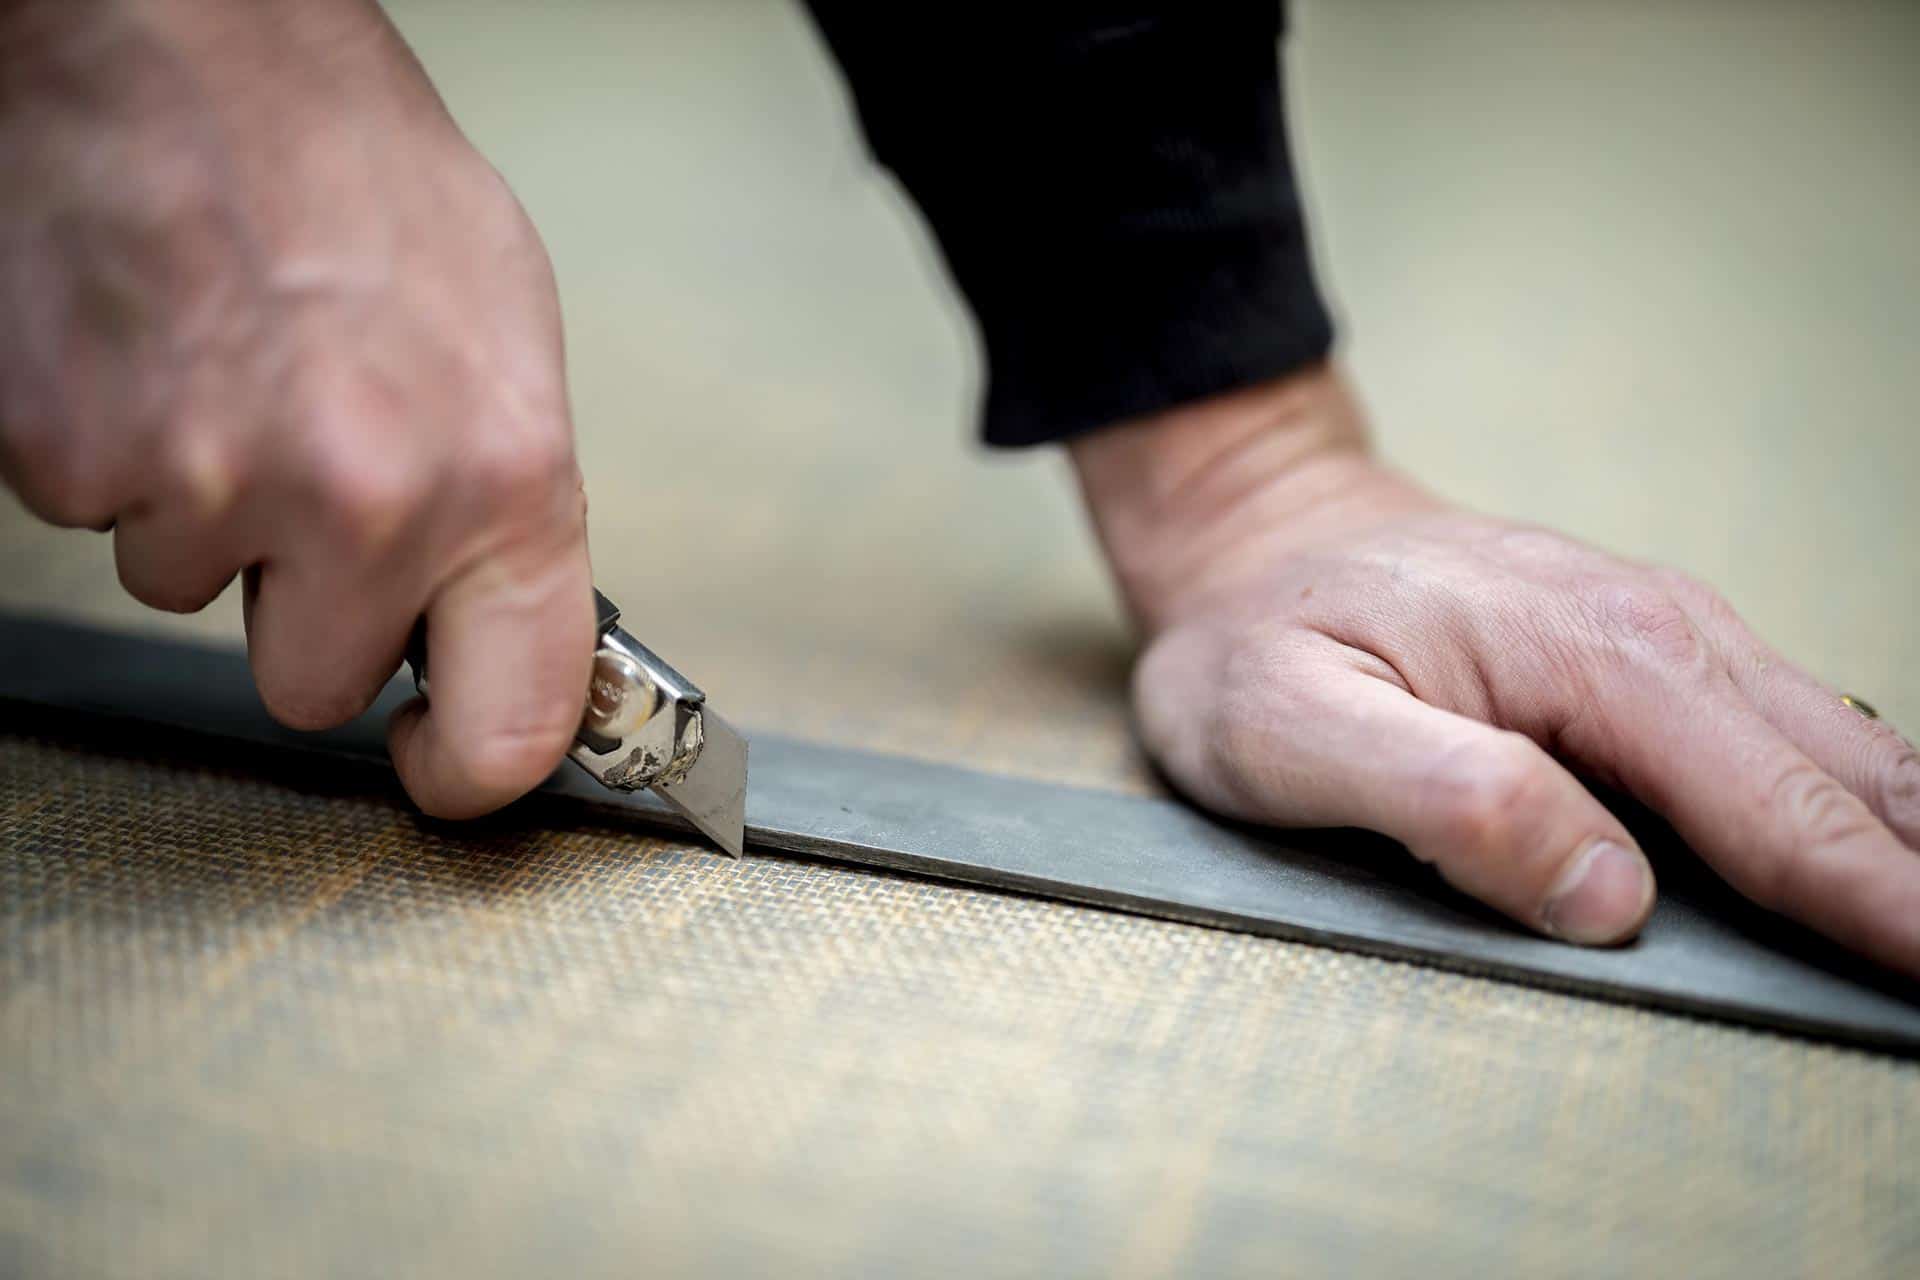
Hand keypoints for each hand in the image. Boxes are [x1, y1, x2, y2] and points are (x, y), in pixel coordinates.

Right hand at [0, 0, 592, 816]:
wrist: (189, 45)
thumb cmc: (352, 166)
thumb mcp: (503, 334)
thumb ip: (504, 500)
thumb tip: (502, 615)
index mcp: (499, 478)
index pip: (516, 721)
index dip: (470, 767)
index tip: (440, 765)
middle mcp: (364, 504)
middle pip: (314, 681)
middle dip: (307, 603)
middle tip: (306, 470)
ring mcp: (208, 490)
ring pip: (196, 591)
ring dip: (211, 509)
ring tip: (233, 368)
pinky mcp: (73, 461)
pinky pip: (103, 519)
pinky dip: (120, 454)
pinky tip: (158, 354)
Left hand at [1073, 365, 1919, 974]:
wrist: (1255, 534)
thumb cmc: (1254, 638)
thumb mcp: (1290, 728)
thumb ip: (1448, 803)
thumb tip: (1606, 893)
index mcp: (1593, 653)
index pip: (1774, 808)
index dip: (1877, 904)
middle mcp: (1657, 631)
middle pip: (1843, 779)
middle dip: (1916, 879)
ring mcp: (1663, 635)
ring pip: (1837, 750)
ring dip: (1905, 840)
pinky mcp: (1648, 656)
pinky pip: (1786, 732)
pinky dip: (1855, 798)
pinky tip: (1882, 852)